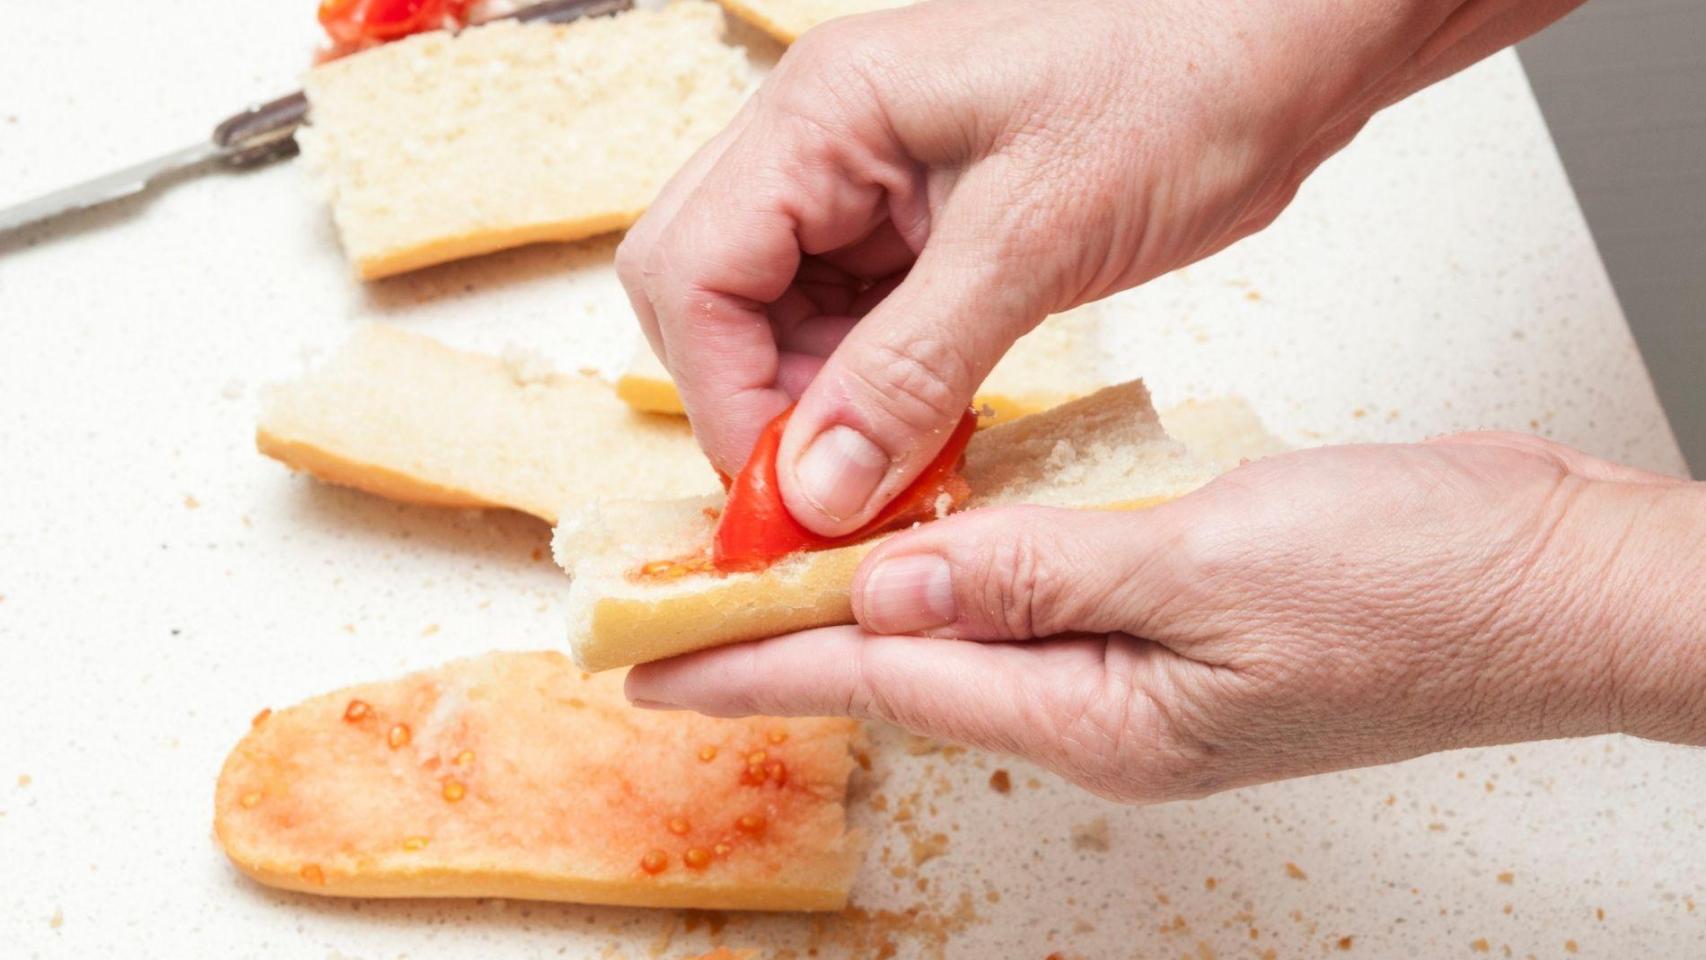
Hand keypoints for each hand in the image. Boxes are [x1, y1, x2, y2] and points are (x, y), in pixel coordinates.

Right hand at [616, 0, 1584, 534]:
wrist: (1280, 52)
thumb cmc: (1178, 87)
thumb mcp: (1036, 237)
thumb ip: (911, 367)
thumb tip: (814, 489)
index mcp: (821, 113)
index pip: (693, 272)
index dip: (724, 398)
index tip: (786, 498)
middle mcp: (819, 142)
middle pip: (706, 295)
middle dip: (753, 403)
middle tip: (827, 493)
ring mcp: (864, 184)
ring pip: (775, 322)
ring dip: (815, 410)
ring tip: (888, 476)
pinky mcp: (916, 229)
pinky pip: (849, 327)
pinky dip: (870, 395)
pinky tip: (922, 439)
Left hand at [627, 434, 1705, 801]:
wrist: (1555, 584)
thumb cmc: (1420, 589)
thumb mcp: (1213, 567)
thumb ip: (1042, 575)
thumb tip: (892, 588)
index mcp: (1105, 718)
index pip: (887, 677)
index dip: (758, 663)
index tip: (651, 659)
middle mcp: (1108, 712)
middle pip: (908, 671)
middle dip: (785, 646)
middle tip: (678, 622)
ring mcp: (1142, 676)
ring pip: (965, 640)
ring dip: (863, 609)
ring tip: (768, 585)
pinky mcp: (1175, 625)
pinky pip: (1033, 605)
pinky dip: (961, 577)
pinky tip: (923, 556)